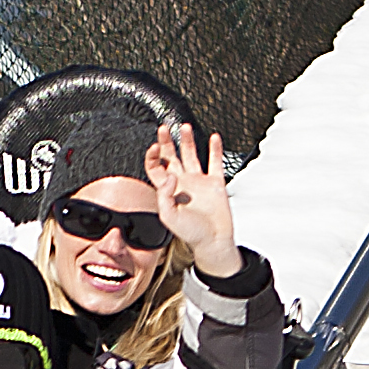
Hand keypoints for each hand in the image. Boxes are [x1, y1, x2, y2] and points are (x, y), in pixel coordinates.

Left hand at [145, 117, 238, 275]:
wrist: (213, 241)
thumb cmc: (191, 233)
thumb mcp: (169, 217)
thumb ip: (165, 195)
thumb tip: (171, 175)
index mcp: (168, 190)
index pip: (156, 168)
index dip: (153, 156)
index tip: (155, 146)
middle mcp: (182, 183)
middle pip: (171, 157)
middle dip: (166, 142)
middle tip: (164, 128)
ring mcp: (198, 182)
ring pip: (191, 155)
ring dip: (187, 141)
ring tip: (184, 127)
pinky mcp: (215, 183)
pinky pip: (215, 162)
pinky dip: (215, 149)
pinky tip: (214, 138)